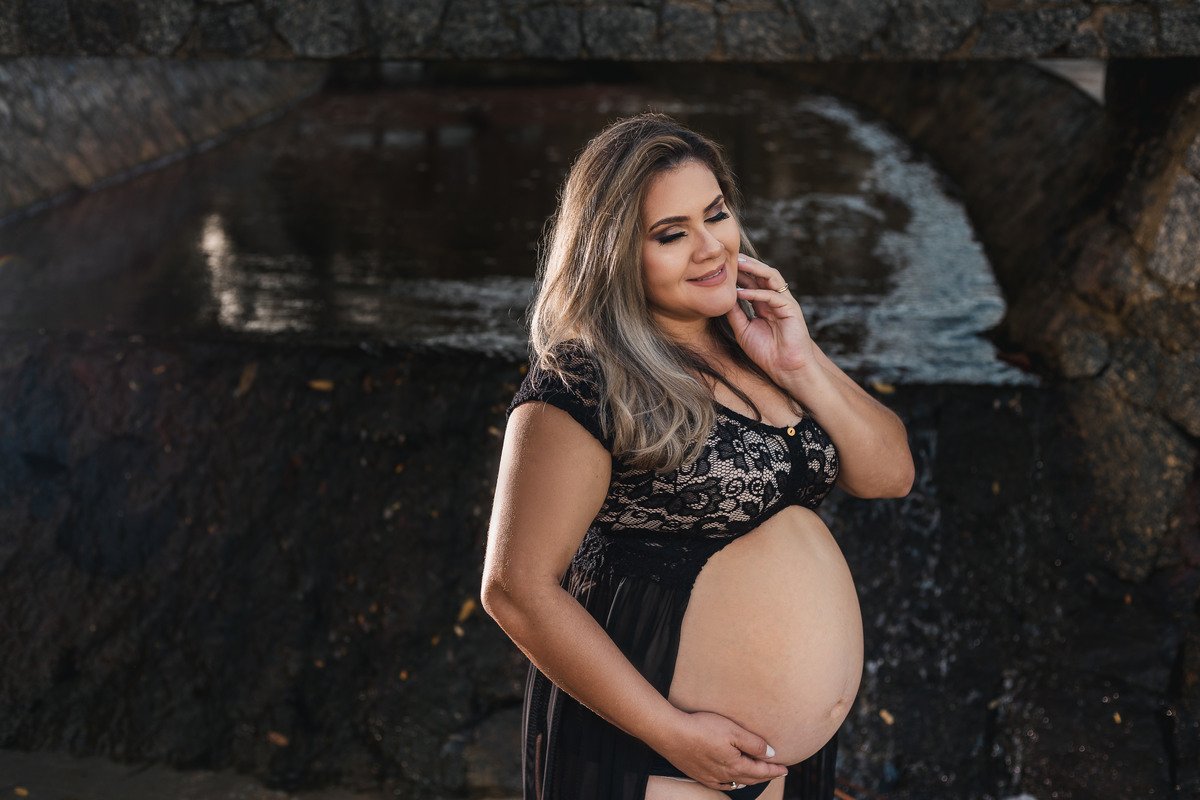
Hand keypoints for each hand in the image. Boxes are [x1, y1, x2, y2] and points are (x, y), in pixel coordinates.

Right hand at [652, 710, 787, 791]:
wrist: (671, 734)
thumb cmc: (702, 728)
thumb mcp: (733, 731)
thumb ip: (753, 744)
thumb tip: (770, 754)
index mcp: (735, 765)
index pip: (761, 770)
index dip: (774, 769)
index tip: (786, 768)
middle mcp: (725, 775)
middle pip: (751, 778)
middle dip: (766, 775)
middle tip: (777, 772)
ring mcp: (710, 776)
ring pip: (736, 782)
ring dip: (750, 779)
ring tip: (758, 777)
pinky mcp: (698, 773)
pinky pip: (721, 784)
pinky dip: (732, 783)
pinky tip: (732, 781)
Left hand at [726, 254, 816, 379]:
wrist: (786, 369)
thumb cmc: (766, 353)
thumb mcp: (743, 330)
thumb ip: (735, 313)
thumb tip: (723, 298)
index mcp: (764, 304)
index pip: (752, 282)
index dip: (739, 273)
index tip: (721, 266)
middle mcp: (775, 300)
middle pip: (762, 274)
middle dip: (746, 264)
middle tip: (728, 256)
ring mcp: (785, 302)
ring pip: (771, 277)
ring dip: (754, 269)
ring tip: (737, 264)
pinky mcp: (791, 309)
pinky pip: (773, 296)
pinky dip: (756, 293)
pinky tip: (741, 293)